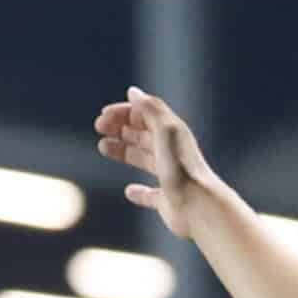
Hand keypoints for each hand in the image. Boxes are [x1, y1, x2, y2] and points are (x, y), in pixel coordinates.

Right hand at [94, 87, 228, 232]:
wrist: (198, 205)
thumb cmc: (181, 166)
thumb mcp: (165, 129)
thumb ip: (150, 109)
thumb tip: (133, 92)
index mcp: (173, 133)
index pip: (146, 115)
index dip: (124, 112)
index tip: (103, 117)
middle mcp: (172, 153)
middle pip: (144, 134)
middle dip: (121, 127)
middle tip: (99, 127)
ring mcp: (169, 177)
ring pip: (144, 159)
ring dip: (124, 151)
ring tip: (103, 147)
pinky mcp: (168, 201)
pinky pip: (151, 195)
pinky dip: (140, 192)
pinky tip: (129, 192)